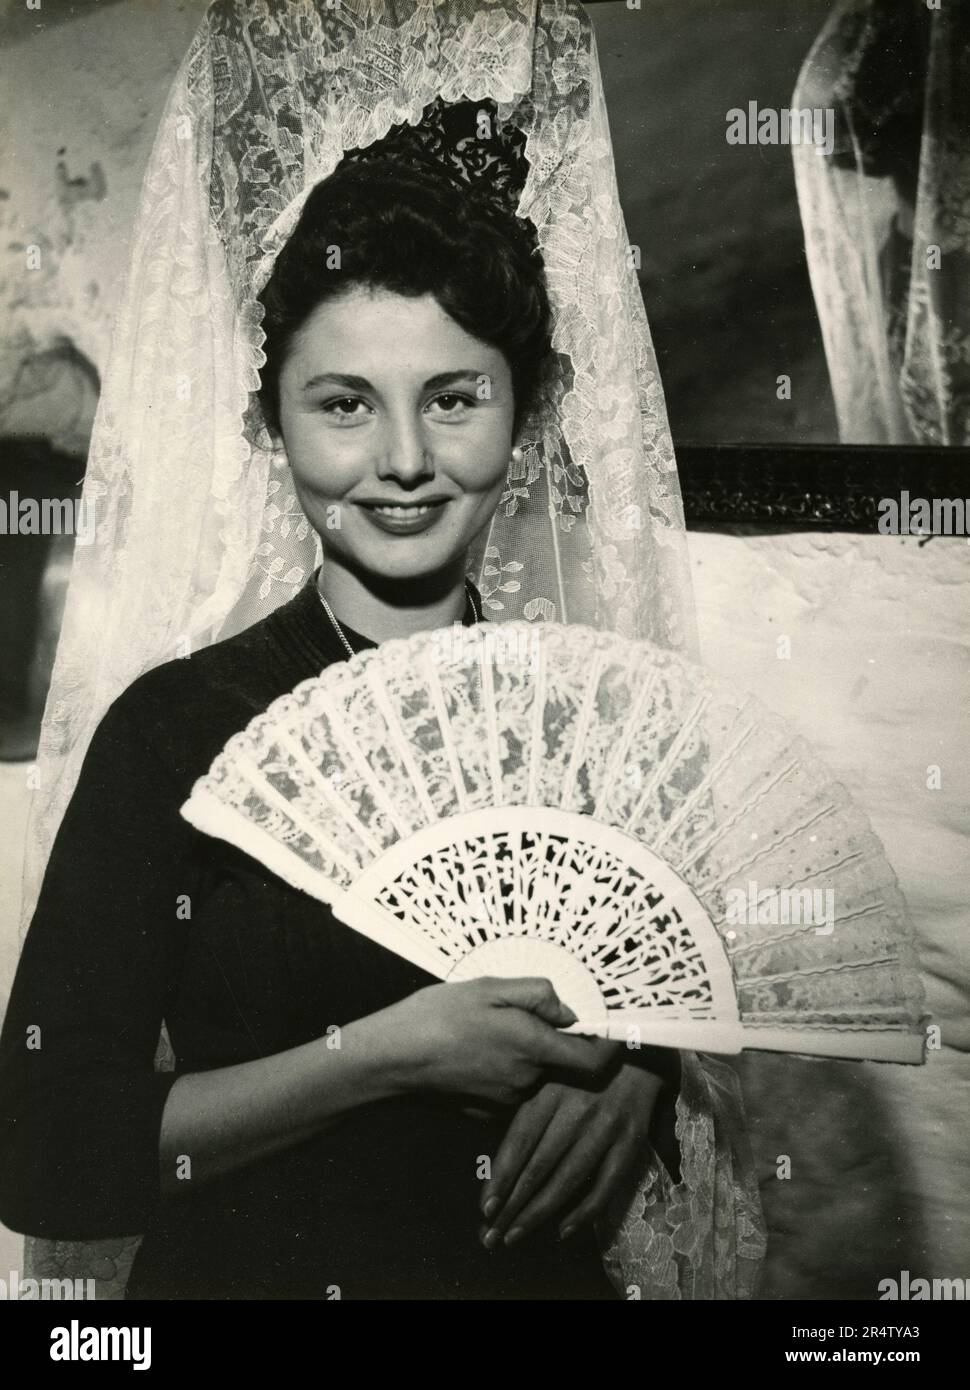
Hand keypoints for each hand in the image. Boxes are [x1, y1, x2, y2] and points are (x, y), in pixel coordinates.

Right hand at [376, 976, 612, 1107]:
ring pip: (535, 1074)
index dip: (608, 1046)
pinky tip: (474, 1051)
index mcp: (533, 1046)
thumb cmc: (439, 1015)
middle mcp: (526, 1079)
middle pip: (562, 1065)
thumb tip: (567, 1011)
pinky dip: (503, 1069)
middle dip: (554, 1041)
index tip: (608, 1029)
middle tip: (522, 1014)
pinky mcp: (487, 1110)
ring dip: (526, 1054)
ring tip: (489, 1029)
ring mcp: (506, 1099)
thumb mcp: (490, 986)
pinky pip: (510, 1086)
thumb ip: (537, 995)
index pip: (594, 1061)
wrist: (393, 1055)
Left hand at [478, 1051, 668, 1247]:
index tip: (484, 1208)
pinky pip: (606, 1184)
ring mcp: (605, 1127)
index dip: (501, 1177)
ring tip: (515, 1236)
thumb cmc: (582, 1071)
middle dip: (512, 1205)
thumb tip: (497, 1161)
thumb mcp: (551, 1078)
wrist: (639, 1052)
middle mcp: (576, 1109)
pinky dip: (584, 1211)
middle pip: (539, 1166)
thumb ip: (529, 1112)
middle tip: (490, 1236)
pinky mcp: (630, 1141)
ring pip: (567, 1179)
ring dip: (539, 1213)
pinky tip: (563, 1231)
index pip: (519, 1141)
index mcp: (550, 1090)